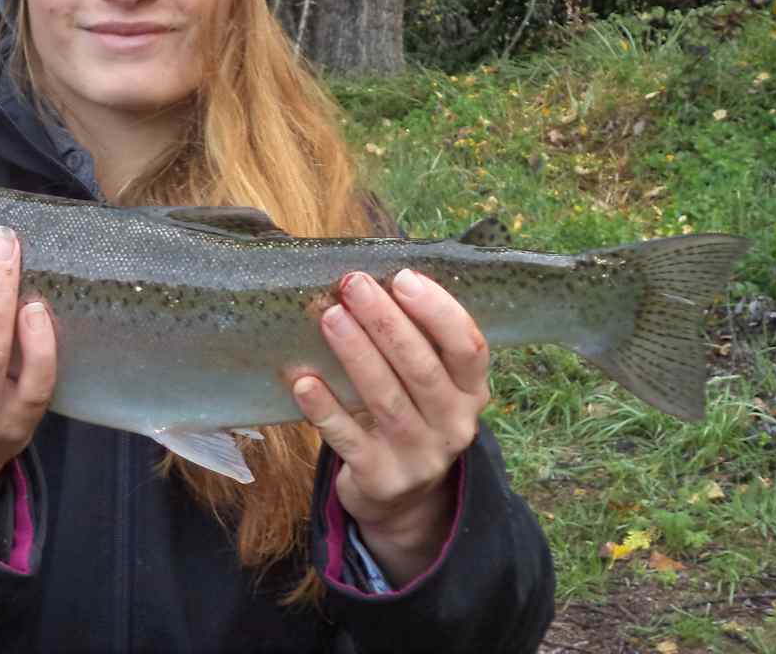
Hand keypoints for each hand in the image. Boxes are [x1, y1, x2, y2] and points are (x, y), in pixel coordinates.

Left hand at [291, 269, 489, 584]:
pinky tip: (304, 382)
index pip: (467, 347)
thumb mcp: (426, 384)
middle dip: (385, 322)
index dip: (438, 311)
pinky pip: (349, 439)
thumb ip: (412, 340)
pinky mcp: (382, 478)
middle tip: (352, 285)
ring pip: (386, 399)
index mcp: (470, 392)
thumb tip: (366, 279)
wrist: (400, 497)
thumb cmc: (407, 414)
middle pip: (422, 368)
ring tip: (330, 317)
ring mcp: (420, 456)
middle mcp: (454, 424)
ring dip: (357, 354)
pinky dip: (326, 409)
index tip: (403, 277)